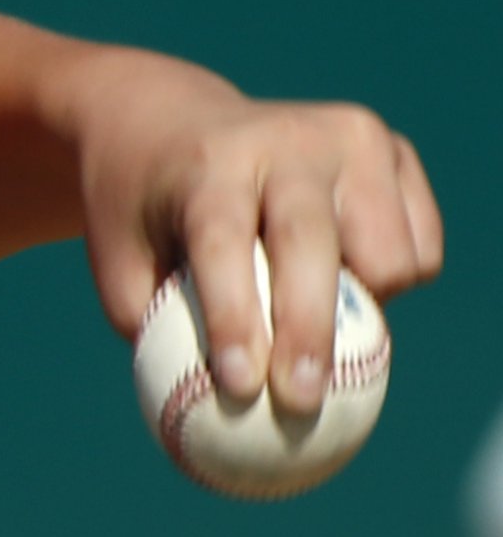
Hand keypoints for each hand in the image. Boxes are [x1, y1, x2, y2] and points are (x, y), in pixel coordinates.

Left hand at [57, 49, 441, 413]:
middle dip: (308, 333)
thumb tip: (200, 414)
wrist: (170, 122)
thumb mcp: (117, 260)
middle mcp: (285, 139)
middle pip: (310, 246)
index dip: (235, 317)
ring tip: (311, 315)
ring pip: (387, 255)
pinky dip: (392, 284)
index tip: (238, 385)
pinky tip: (345, 277)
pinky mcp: (393, 149)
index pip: (224, 244)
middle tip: (298, 403)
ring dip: (362, 309)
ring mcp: (348, 138)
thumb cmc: (141, 212)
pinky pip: (418, 248)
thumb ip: (154, 330)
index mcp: (208, 162)